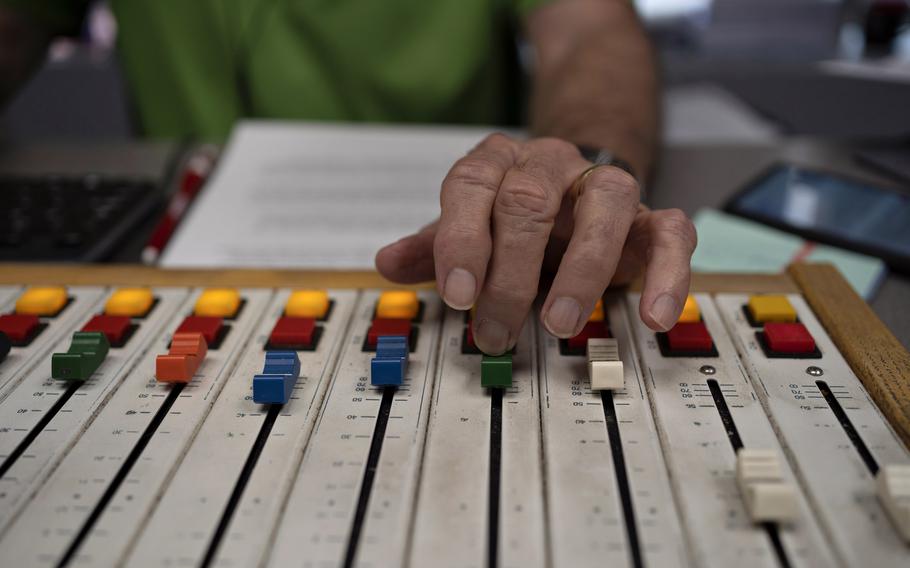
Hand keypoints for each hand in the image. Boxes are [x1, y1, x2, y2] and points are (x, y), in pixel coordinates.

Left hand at [375, 133, 696, 354]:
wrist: (573, 188)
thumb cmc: (511, 217)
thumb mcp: (467, 229)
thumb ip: (432, 247)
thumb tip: (388, 264)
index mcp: (497, 163)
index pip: (472, 185)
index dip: (462, 239)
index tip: (458, 294)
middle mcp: (551, 163)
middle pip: (530, 201)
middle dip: (510, 272)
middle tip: (494, 330)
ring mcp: (605, 186)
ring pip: (605, 206)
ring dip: (582, 270)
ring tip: (559, 325)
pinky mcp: (650, 217)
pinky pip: (672, 232)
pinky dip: (668, 274)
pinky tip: (653, 318)